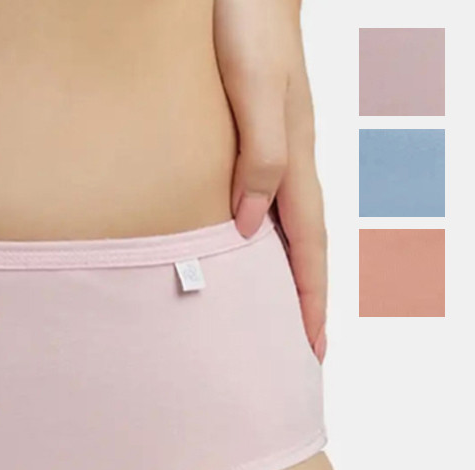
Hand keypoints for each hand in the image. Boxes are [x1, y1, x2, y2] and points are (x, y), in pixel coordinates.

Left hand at [214, 0, 326, 361]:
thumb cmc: (245, 21)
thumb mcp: (253, 89)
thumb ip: (258, 156)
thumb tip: (247, 229)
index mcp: (295, 155)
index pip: (308, 246)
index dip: (309, 299)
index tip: (311, 349)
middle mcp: (290, 155)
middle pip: (303, 243)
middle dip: (305, 298)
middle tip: (301, 348)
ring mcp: (274, 142)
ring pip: (285, 222)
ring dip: (286, 270)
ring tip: (278, 311)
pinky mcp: (253, 127)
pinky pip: (263, 196)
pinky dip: (262, 233)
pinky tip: (245, 242)